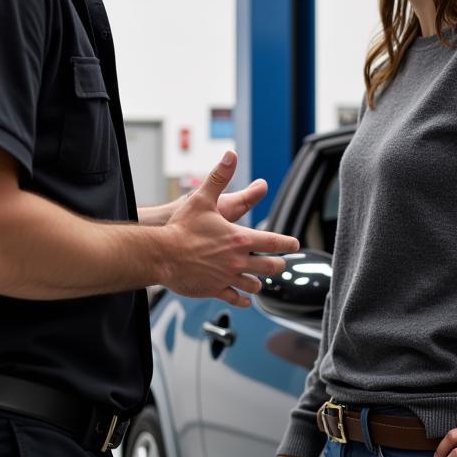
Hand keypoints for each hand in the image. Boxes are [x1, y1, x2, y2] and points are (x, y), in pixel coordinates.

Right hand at [163, 151, 298, 306]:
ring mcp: (227, 277)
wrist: (161, 255)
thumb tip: (230, 156)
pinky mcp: (213, 290)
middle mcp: (238, 261)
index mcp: (240, 239)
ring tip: (261, 281)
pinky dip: (242, 300)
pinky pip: (234, 298)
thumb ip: (219, 177)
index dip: (287, 243)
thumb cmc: (181, 227)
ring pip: (253, 285)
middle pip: (269, 266)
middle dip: (278, 265)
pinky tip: (244, 299)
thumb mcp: (202, 198)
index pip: (273, 242)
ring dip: (259, 283)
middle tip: (282, 264)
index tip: (295, 244)